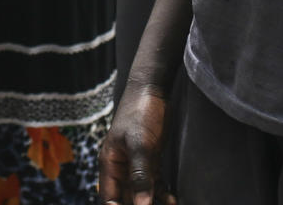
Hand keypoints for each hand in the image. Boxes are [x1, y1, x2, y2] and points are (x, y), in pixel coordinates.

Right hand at [98, 83, 173, 204]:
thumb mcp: (140, 144)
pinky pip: (154, 184)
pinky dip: (162, 194)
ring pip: (142, 193)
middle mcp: (121, 168)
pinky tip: (172, 200)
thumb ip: (140, 176)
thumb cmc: (140, 112)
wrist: (152, 89)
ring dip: (153, 202)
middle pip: (127, 198)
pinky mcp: (151, 160)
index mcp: (110, 164)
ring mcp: (136, 165)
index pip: (110, 197)